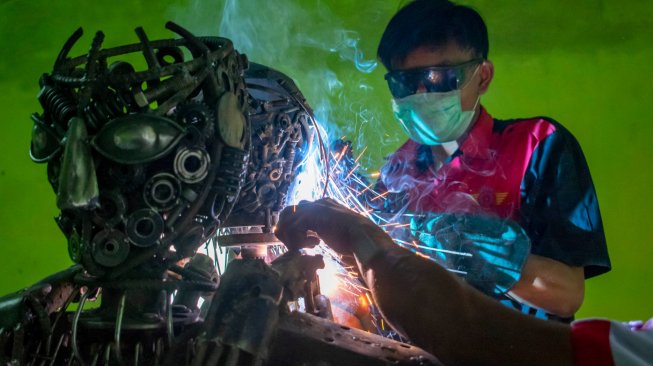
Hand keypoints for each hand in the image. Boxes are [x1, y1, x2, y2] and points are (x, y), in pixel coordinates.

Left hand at [274, 198, 393, 260]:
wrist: (363, 238)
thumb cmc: (353, 240)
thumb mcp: (334, 233)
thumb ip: (322, 231)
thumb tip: (313, 239)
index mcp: (323, 206)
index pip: (298, 213)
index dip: (297, 230)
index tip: (310, 245)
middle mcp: (317, 203)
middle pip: (287, 213)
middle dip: (287, 231)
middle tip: (298, 247)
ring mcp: (313, 207)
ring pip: (287, 220)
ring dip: (291, 238)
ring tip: (305, 248)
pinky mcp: (311, 215)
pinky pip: (292, 227)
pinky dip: (297, 240)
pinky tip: (313, 246)